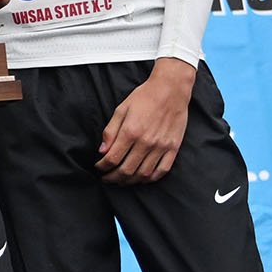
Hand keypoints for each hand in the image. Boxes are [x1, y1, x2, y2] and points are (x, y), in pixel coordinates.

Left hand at [95, 60, 194, 183]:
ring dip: (129, 181)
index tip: (98, 168)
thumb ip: (110, 131)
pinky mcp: (173, 148)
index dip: (102, 167)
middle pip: (126, 171)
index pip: (112, 159)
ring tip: (121, 180)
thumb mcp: (121, 109)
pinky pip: (162, 171)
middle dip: (113, 178)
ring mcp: (161, 146)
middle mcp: (146, 142)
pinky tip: (142, 178)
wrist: (170, 89)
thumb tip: (102, 151)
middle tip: (107, 178)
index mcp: (130, 132)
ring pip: (143, 174)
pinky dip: (150, 179)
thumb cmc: (144, 97)